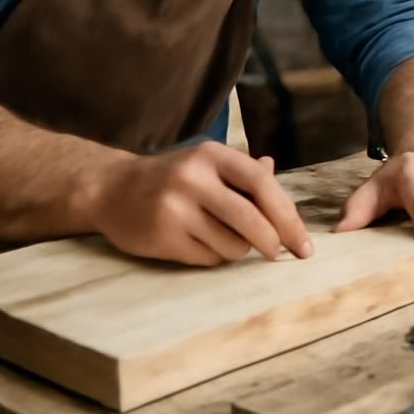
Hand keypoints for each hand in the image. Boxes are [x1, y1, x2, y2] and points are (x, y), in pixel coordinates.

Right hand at [89, 142, 312, 266]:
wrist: (111, 190)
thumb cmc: (171, 178)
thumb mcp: (205, 164)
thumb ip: (242, 171)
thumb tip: (274, 169)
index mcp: (211, 155)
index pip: (261, 182)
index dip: (287, 214)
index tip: (303, 242)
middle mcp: (193, 178)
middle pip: (251, 218)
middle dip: (274, 242)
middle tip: (281, 254)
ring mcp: (175, 207)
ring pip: (232, 244)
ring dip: (239, 250)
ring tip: (225, 239)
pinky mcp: (162, 236)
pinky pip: (208, 258)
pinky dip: (215, 258)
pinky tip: (200, 244)